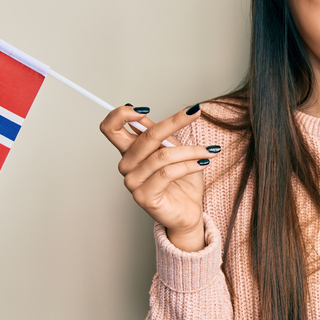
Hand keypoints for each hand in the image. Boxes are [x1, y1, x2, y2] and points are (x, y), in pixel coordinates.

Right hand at [99, 104, 217, 250]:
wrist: (188, 211)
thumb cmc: (182, 181)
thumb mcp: (173, 150)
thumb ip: (159, 134)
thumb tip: (145, 114)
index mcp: (129, 151)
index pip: (110, 127)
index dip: (121, 114)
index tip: (145, 108)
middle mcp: (126, 165)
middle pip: (145, 136)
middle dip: (174, 121)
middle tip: (196, 113)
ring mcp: (132, 182)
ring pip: (162, 155)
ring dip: (190, 150)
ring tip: (209, 151)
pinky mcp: (144, 196)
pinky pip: (167, 173)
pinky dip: (189, 165)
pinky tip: (204, 163)